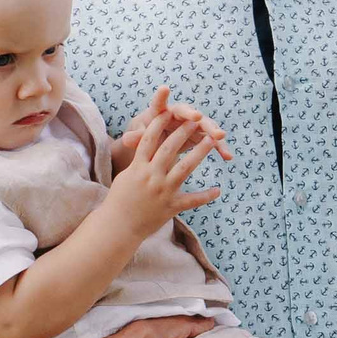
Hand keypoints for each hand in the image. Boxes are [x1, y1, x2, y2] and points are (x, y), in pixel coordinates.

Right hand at [101, 115, 222, 234]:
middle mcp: (150, 177)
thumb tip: (145, 145)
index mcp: (138, 167)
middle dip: (183, 132)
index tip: (169, 111)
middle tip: (195, 120)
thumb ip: (138, 161)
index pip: (149, 140)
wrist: (117, 226)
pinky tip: (218, 190)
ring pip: (185, 168)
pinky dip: (206, 196)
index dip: (159, 124)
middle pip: (169, 148)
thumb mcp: (126, 176)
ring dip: (200, 152)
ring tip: (212, 140)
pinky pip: (192, 200)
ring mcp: (162, 192)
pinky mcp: (170, 207)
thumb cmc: (119, 200)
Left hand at [113, 86, 230, 172]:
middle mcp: (179, 114)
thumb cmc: (146, 135)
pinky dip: (219, 147)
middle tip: (199, 119)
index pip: (159, 103)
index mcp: (160, 112)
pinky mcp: (201, 134)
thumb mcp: (140, 137)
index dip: (160, 97)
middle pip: (188, 112)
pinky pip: (212, 141)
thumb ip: (137, 138)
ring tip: (221, 137)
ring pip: (205, 125)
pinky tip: (227, 156)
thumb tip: (127, 140)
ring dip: (213, 131)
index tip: (163, 89)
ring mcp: (192, 123)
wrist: (157, 142)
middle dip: (194, 115)